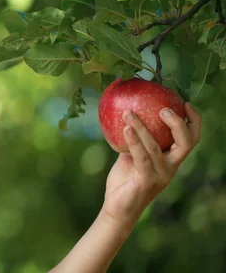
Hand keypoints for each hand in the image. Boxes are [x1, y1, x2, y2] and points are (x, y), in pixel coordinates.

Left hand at [101, 102, 201, 226]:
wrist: (117, 207)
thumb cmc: (125, 179)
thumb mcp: (132, 155)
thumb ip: (135, 139)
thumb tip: (128, 111)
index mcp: (171, 159)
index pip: (191, 139)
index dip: (193, 121)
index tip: (184, 103)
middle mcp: (170, 167)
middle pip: (186, 143)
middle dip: (177, 123)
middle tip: (162, 108)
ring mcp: (160, 175)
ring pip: (156, 147)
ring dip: (141, 127)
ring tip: (128, 112)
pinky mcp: (146, 182)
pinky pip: (141, 157)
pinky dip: (133, 141)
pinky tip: (125, 128)